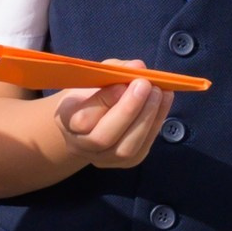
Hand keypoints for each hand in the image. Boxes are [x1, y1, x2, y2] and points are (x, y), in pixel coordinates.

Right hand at [54, 65, 172, 169]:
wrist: (90, 121)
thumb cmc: (92, 92)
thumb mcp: (96, 76)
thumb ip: (115, 70)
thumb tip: (138, 67)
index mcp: (66, 120)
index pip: (83, 118)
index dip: (105, 101)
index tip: (123, 83)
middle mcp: (82, 145)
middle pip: (104, 137)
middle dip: (129, 110)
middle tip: (146, 84)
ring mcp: (104, 158)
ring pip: (126, 148)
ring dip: (147, 118)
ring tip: (159, 92)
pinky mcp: (125, 163)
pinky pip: (143, 147)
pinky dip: (156, 122)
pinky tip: (164, 101)